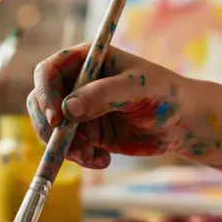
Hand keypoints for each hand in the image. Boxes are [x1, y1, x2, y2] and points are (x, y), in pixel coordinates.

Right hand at [27, 43, 185, 168]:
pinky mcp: (86, 133)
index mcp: (84, 60)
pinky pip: (69, 148)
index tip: (56, 118)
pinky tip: (103, 161)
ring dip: (66, 147)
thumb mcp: (137, 88)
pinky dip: (80, 157)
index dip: (45, 93)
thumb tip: (67, 109)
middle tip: (70, 147)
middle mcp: (75, 83)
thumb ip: (103, 95)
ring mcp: (78, 109)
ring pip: (51, 130)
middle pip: (40, 103)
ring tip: (93, 157)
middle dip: (50, 128)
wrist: (181, 121)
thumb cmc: (163, 93)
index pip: (48, 72)